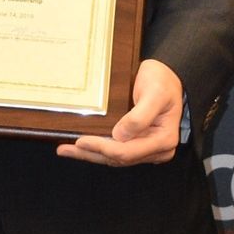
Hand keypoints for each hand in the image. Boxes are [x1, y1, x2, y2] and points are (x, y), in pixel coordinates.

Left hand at [56, 59, 183, 167]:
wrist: (168, 75)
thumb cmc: (163, 81)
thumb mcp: (154, 93)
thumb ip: (139, 117)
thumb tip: (119, 136)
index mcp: (163, 140)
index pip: (127, 152)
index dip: (102, 148)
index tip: (81, 140)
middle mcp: (156, 149)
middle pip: (118, 158)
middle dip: (91, 154)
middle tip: (65, 149)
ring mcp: (147, 148)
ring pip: (114, 158)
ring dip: (91, 154)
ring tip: (66, 150)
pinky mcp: (138, 144)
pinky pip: (116, 150)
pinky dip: (98, 149)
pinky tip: (82, 147)